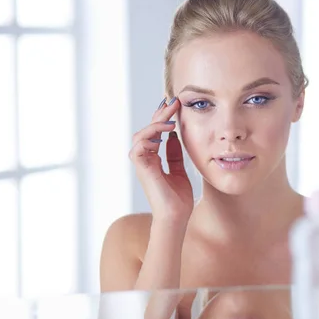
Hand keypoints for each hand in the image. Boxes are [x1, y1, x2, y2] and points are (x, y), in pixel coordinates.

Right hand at [130, 97, 193, 223]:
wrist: (177, 217)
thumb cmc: (178, 199)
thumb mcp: (179, 170)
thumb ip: (175, 153)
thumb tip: (175, 135)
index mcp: (153, 158)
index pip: (155, 132)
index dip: (163, 116)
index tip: (175, 104)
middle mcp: (145, 159)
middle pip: (148, 129)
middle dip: (160, 114)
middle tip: (174, 101)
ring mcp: (142, 164)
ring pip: (141, 136)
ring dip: (156, 124)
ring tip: (171, 119)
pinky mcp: (142, 170)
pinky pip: (138, 148)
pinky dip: (149, 138)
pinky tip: (165, 134)